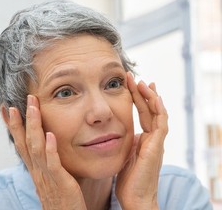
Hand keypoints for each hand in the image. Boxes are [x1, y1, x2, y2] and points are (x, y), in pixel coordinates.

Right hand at [7, 95, 86, 209]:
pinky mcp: (60, 182)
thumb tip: (48, 145)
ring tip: (32, 108)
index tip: (7, 109)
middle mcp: (36, 170)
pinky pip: (53, 164)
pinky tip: (50, 135)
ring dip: (33, 127)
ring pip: (36, 148)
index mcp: (35, 168)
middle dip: (20, 121)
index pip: (21, 143)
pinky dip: (50, 149)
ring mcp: (46, 176)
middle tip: (15, 102)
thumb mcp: (49, 177)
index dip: (13, 126)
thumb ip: (47, 161)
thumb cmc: (60, 198)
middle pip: (24, 142)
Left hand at [116, 72, 167, 209]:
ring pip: (157, 113)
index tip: (130, 85)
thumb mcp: (123, 154)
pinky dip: (158, 109)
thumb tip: (113, 132)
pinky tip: (153, 97)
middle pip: (149, 110)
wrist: (135, 198)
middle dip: (142, 93)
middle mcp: (152, 138)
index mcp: (143, 139)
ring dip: (150, 97)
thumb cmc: (128, 179)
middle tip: (134, 78)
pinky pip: (161, 123)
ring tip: (142, 82)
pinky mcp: (157, 146)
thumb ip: (123, 142)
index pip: (142, 114)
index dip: (137, 99)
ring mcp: (156, 142)